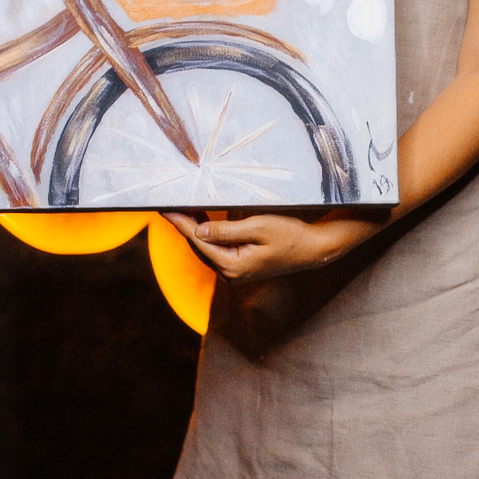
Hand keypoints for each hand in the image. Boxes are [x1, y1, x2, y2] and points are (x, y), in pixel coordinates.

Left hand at [161, 209, 382, 282]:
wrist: (314, 249)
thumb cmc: (290, 235)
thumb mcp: (258, 227)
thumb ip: (226, 230)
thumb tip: (198, 230)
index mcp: (232, 266)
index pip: (198, 240)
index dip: (180, 222)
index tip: (165, 209)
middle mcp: (230, 274)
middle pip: (199, 246)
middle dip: (185, 224)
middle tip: (171, 204)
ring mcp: (235, 273)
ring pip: (206, 248)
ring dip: (195, 229)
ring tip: (183, 208)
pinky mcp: (240, 267)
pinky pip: (217, 249)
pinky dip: (209, 234)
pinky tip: (203, 220)